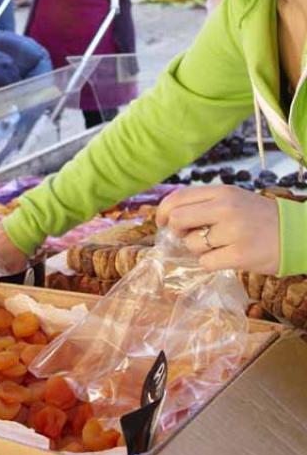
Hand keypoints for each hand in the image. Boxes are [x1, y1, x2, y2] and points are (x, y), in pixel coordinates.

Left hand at [156, 185, 280, 274]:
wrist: (295, 234)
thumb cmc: (258, 217)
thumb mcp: (232, 199)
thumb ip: (204, 202)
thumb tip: (169, 215)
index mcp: (222, 192)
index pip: (178, 197)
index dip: (163, 211)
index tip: (161, 222)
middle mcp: (225, 208)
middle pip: (178, 219)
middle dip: (176, 232)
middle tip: (187, 236)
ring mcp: (233, 232)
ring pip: (192, 244)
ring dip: (198, 249)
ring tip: (217, 246)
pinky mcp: (240, 255)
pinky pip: (206, 262)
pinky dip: (211, 262)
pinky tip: (226, 257)